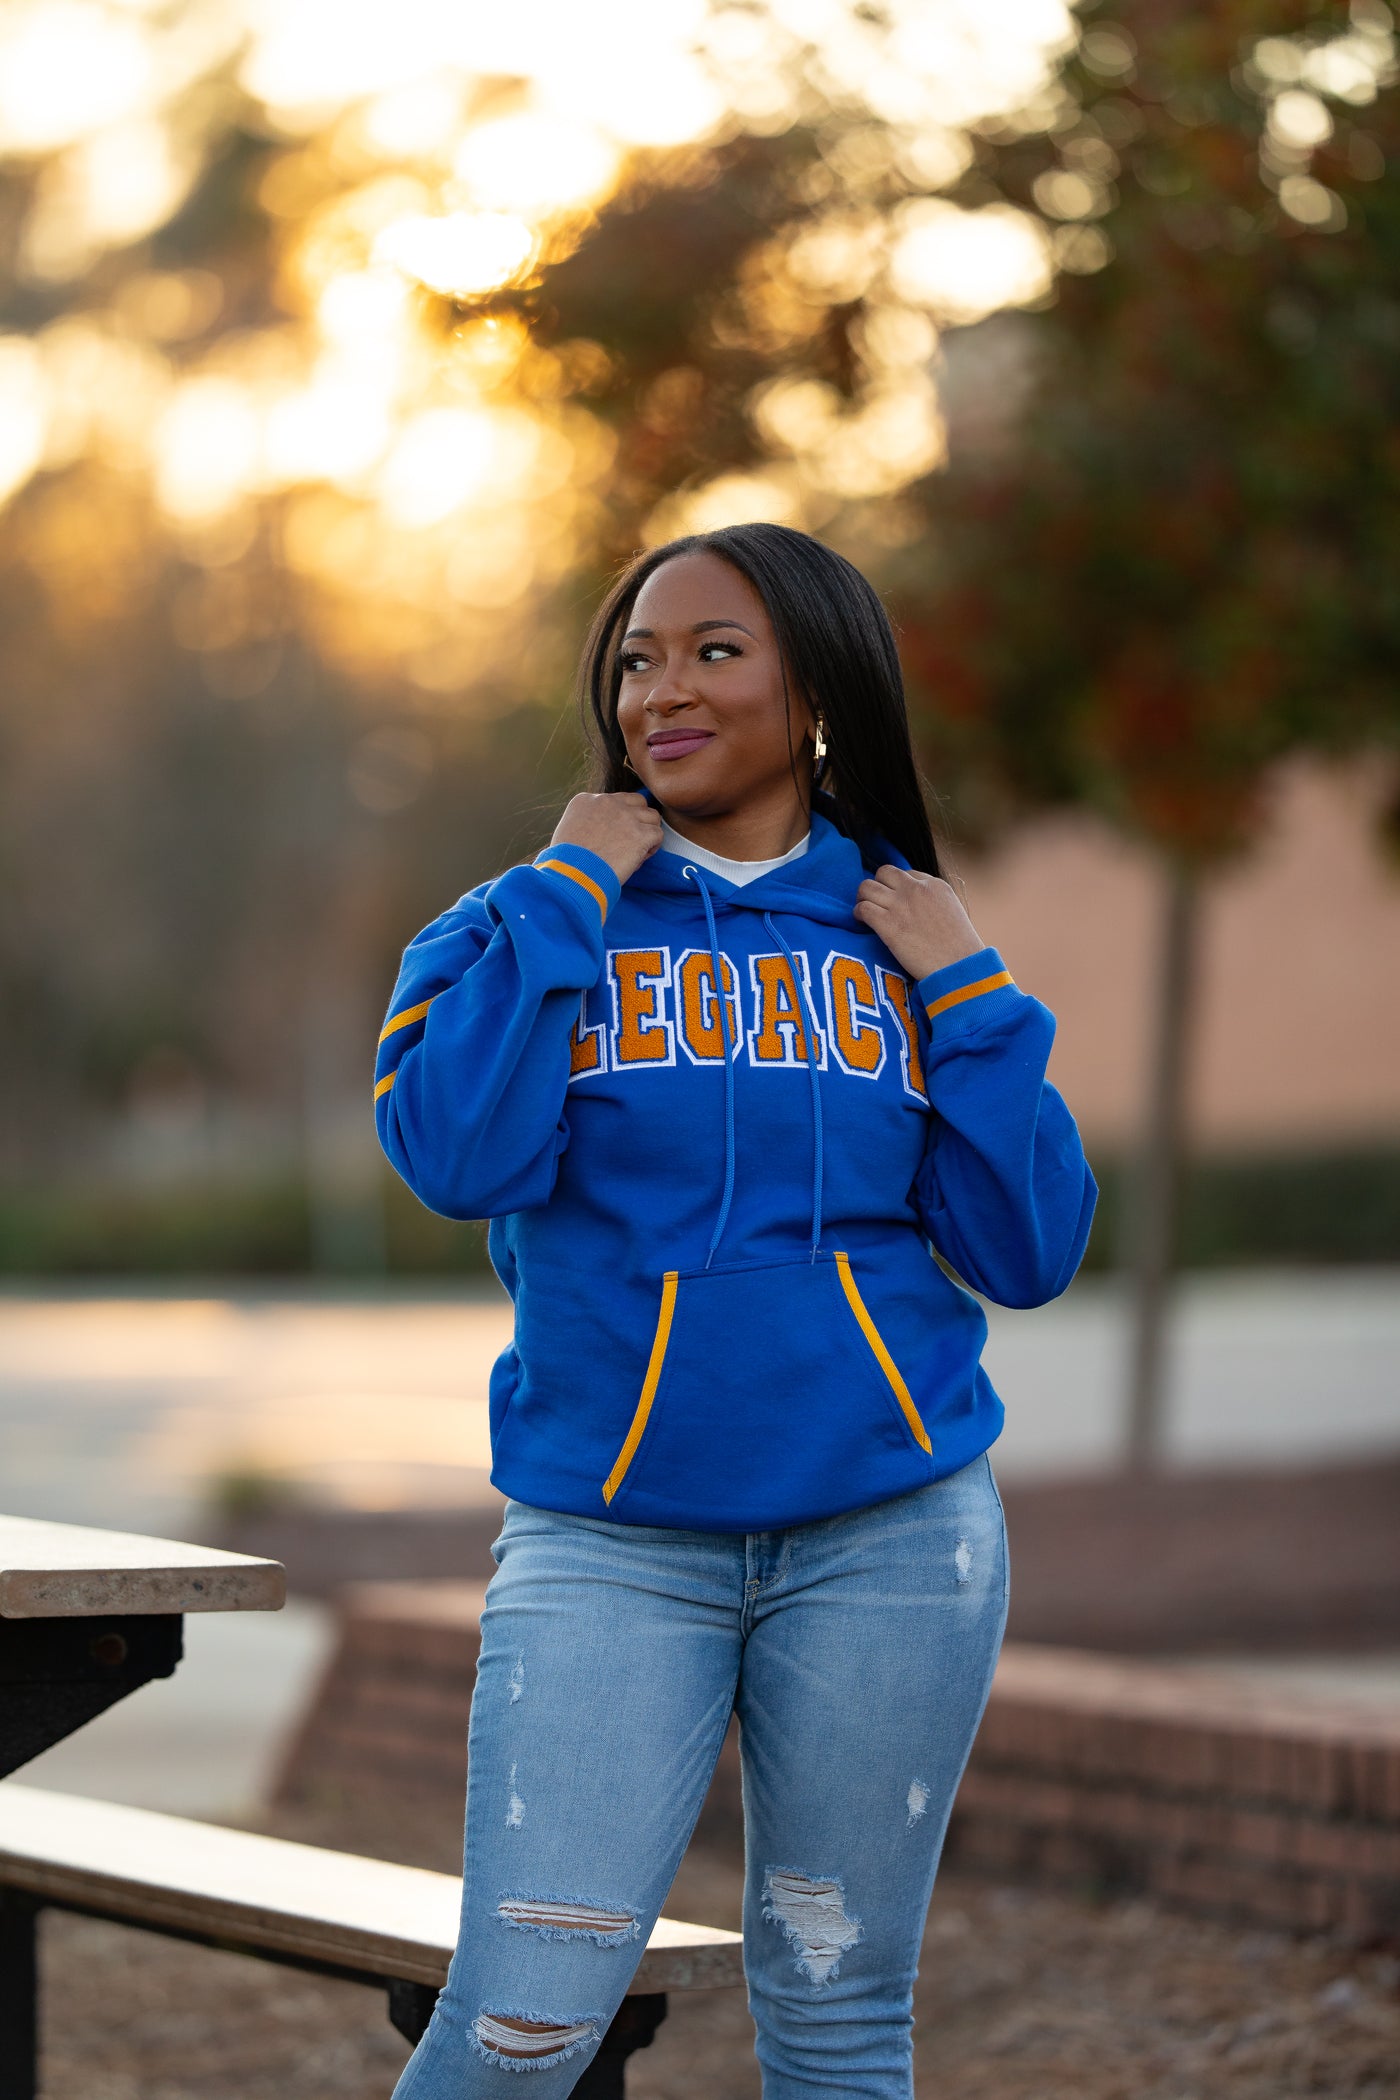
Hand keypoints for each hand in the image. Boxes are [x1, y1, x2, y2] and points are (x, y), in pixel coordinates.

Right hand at [551, 791, 662, 884]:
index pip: (614, 801)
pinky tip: (637, 860)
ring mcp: (626, 816)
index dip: (617, 821)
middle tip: (629, 842)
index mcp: (586, 800)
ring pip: (652, 816)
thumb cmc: (566, 863)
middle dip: (637, 820)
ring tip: (635, 852)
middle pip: (637, 802)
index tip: (611, 839)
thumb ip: (585, 823)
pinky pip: (658, 834)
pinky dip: (652, 848)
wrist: (572, 875)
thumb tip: (602, 832)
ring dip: (647, 833)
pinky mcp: (640, 833)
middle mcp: (607, 802)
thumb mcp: (567, 832)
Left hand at [853, 866, 983, 980]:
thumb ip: (933, 901)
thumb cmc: (959, 947)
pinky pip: (863, 908)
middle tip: (875, 901)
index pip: (906, 874)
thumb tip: (916, 904)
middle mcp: (916, 890)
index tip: (895, 902)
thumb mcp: (952, 911)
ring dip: (862, 898)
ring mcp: (901, 906)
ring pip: (867, 887)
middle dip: (877, 885)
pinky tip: (862, 922)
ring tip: (864, 911)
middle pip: (884, 872)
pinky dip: (858, 913)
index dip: (897, 888)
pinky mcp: (888, 925)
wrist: (959, 966)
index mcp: (935, 885)